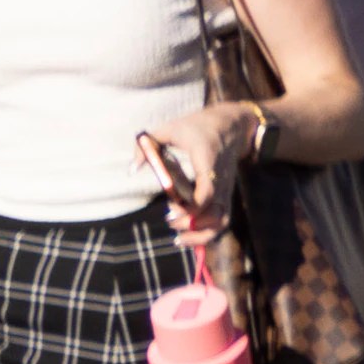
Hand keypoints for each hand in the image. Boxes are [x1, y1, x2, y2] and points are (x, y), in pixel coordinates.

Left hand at [132, 105, 259, 240]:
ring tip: (177, 236)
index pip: (207, 190)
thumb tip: (132, 170)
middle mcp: (220, 179)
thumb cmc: (194, 127)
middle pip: (214, 213)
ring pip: (221, 222)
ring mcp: (225, 190)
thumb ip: (146, 147)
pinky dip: (206, 234)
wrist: (230, 126)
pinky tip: (186, 235)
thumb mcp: (168, 129)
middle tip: (169, 219)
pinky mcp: (226, 197)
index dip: (191, 207)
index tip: (170, 211)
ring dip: (200, 235)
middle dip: (192, 224)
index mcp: (207, 160)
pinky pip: (221, 222)